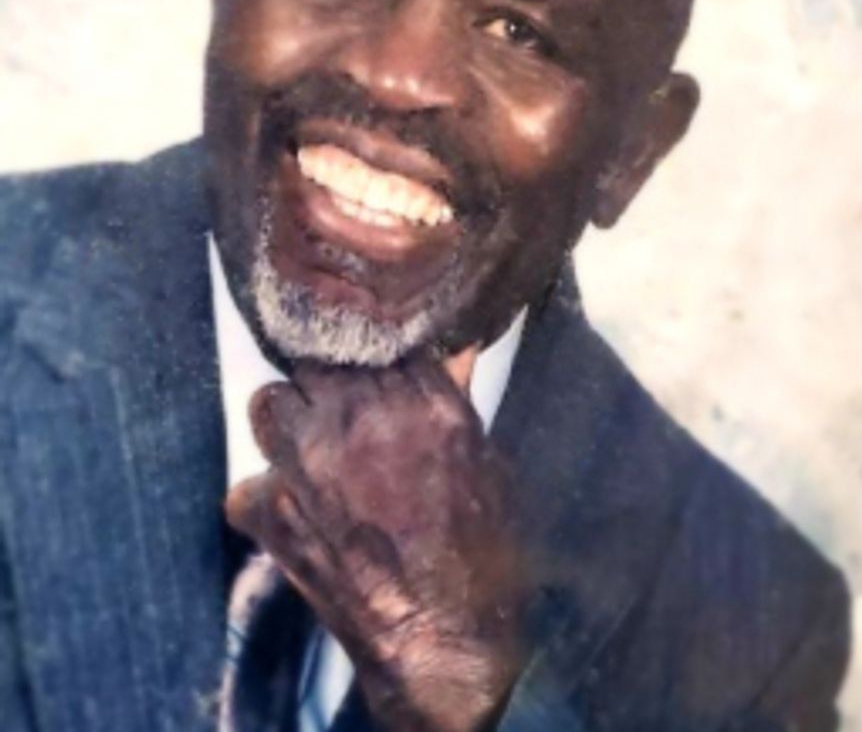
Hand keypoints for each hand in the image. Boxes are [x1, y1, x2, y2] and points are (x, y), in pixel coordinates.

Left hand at [225, 357, 526, 731]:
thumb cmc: (481, 553)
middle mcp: (360, 421)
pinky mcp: (273, 512)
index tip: (371, 376)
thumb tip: (452, 350)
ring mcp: (309, 462)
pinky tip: (293, 515)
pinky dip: (267, 499)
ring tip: (309, 452)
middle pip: (318, 363)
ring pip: (270, 401)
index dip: (371, 361)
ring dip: (287, 421)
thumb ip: (457, 401)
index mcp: (422, 404)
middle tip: (341, 413)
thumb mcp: (488, 463)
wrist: (444, 641)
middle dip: (327, 384)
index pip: (377, 345)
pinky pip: (248, 483)